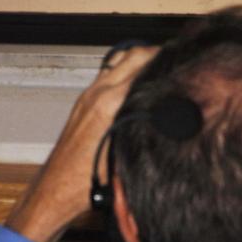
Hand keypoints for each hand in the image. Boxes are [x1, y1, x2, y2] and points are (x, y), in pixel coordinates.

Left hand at [5, 45, 157, 241]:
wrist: (57, 189)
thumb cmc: (89, 181)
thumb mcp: (128, 156)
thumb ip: (148, 129)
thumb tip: (172, 115)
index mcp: (110, 103)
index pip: (144, 65)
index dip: (167, 60)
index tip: (184, 60)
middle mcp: (98, 93)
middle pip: (132, 55)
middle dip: (155, 52)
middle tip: (175, 58)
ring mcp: (88, 95)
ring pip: (118, 61)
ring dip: (138, 59)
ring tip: (159, 66)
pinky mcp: (83, 102)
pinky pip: (107, 75)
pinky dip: (124, 71)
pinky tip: (137, 84)